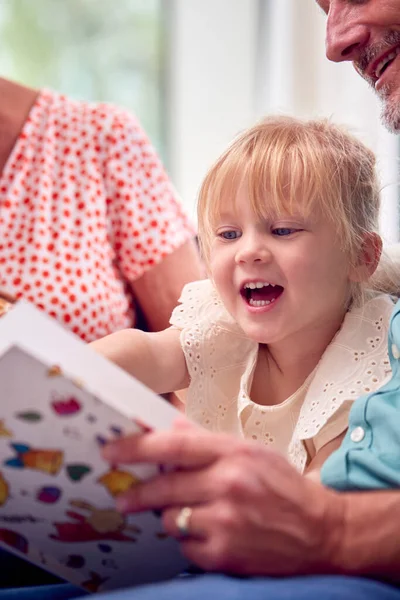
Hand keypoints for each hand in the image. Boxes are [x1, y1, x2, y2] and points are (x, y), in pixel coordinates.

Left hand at [103, 420, 345, 575]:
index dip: (136, 448)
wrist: (322, 530)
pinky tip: (212, 533)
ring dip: (174, 517)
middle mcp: (228, 484)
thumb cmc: (284, 486)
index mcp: (233, 453)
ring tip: (195, 515)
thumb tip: (171, 427)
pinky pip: (186, 547)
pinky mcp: (226, 554)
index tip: (111, 451)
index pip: (173, 446)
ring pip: (171, 519)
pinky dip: (191, 541)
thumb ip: (208, 441)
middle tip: (125, 497)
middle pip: (163, 487)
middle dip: (138, 493)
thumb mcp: (252, 451)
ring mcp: (226, 521)